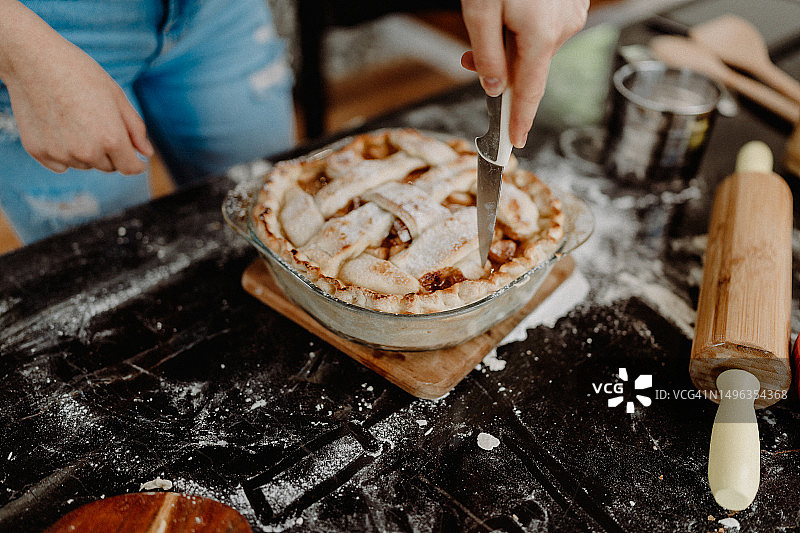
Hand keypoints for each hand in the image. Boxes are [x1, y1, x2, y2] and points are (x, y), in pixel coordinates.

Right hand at [0, 1, 152, 173]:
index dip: (135, 163)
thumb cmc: (79, 73)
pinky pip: (61, 165)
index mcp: (111, 138)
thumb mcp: (116, 96)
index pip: (130, 168)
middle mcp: (86, 151)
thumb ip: (135, 128)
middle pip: (108, 166)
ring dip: (86, 152)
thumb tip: (147, 153)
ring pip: (85, 165)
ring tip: (76, 120)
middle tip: (98, 123)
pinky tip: (59, 128)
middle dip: (110, 152)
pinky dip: (64, 153)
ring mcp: (60, 153)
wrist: (33, 59)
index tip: (136, 159)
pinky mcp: (39, 152)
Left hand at [461, 0, 589, 147]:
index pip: (529, 93)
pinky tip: (511, 6)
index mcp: (541, 35)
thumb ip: (487, 53)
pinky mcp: (572, 2)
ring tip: (489, 19)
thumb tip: (493, 87)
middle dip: (500, 70)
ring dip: (510, 44)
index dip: (519, 120)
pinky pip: (546, 27)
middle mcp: (563, 27)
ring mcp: (572, 13)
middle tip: (469, 59)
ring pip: (535, 46)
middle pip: (528, 68)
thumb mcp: (480, 8)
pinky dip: (525, 27)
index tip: (516, 142)